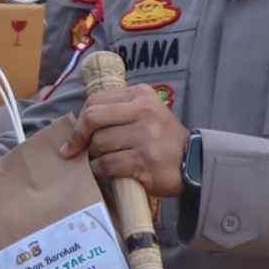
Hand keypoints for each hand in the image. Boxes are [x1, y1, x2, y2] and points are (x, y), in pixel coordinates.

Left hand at [60, 90, 186, 198]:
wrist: (194, 162)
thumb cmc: (162, 139)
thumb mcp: (146, 113)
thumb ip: (116, 112)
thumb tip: (78, 124)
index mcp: (141, 95)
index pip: (96, 100)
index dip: (80, 120)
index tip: (76, 135)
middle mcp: (144, 111)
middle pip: (92, 118)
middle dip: (78, 137)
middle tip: (74, 151)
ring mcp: (145, 136)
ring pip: (99, 144)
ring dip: (93, 157)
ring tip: (102, 161)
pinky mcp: (144, 161)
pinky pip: (107, 164)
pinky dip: (100, 171)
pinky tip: (106, 172)